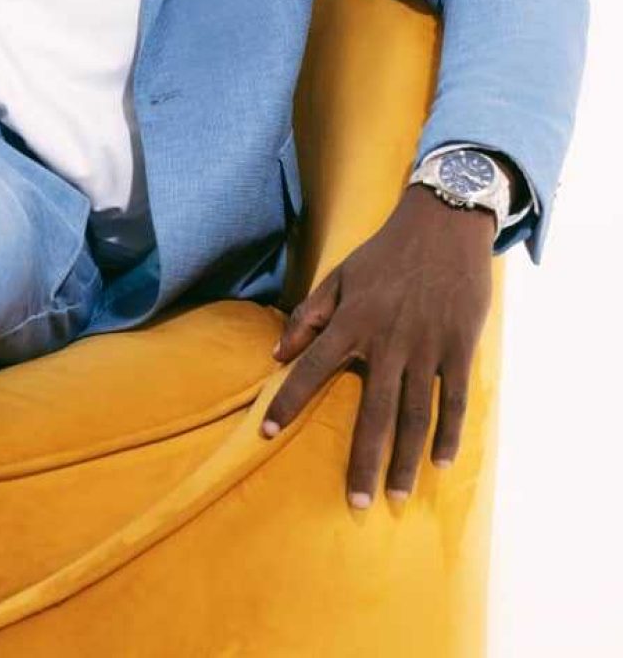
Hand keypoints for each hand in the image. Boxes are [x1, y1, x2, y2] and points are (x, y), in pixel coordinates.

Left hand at [260, 183, 494, 508]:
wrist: (443, 224)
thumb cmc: (386, 252)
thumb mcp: (341, 274)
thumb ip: (309, 315)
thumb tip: (276, 354)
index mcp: (353, 321)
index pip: (312, 369)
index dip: (288, 401)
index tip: (266, 432)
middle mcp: (388, 340)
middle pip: (373, 411)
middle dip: (363, 459)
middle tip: (356, 501)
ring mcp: (427, 346)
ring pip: (415, 414)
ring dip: (406, 458)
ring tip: (396, 495)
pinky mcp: (459, 346)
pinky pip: (453, 398)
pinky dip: (449, 431)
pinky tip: (441, 461)